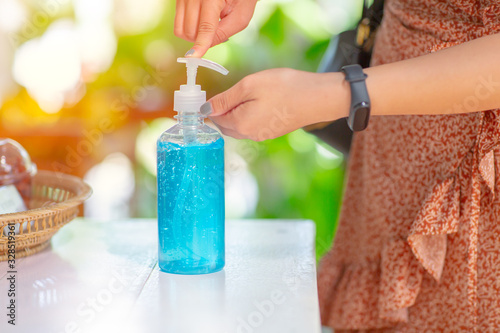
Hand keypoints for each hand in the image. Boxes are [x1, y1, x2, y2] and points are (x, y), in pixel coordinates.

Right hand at [174, 0, 257, 57]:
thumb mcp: (241, 15)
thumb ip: (224, 32)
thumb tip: (206, 47)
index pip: (205, 26)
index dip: (201, 44)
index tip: (193, 57)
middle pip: (190, 31)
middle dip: (202, 38)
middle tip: (217, 29)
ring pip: (181, 30)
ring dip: (195, 34)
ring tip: (209, 23)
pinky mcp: (179, 1)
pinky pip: (178, 24)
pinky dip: (190, 27)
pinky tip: (201, 19)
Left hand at [203, 68, 349, 140]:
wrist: (317, 98)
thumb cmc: (284, 88)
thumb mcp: (250, 86)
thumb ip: (225, 99)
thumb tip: (206, 109)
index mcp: (240, 124)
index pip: (214, 119)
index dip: (207, 108)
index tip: (203, 98)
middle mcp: (249, 135)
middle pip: (224, 126)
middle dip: (218, 113)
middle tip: (219, 95)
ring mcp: (262, 135)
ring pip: (237, 127)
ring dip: (232, 115)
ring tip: (236, 97)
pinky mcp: (271, 132)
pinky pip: (250, 126)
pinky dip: (245, 116)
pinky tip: (253, 102)